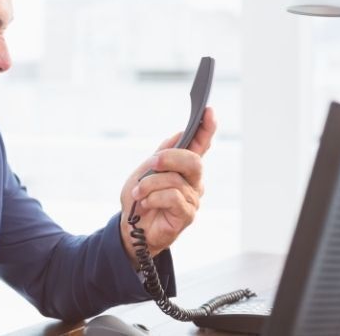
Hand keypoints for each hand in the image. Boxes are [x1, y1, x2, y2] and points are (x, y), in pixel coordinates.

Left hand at [119, 107, 216, 266]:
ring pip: (176, 180)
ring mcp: (193, 198)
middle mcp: (193, 181)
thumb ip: (163, 153)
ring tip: (138, 193)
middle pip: (193, 160)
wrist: (130, 228)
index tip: (209, 111)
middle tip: (153, 163)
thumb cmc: (140, 198)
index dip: (207, 128)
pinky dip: (153, 198)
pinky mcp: (188, 215)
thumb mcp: (144, 170)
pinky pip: (172, 197)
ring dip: (150, 184)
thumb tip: (179, 135)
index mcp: (184, 167)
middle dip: (169, 158)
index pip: (201, 144)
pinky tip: (146, 204)